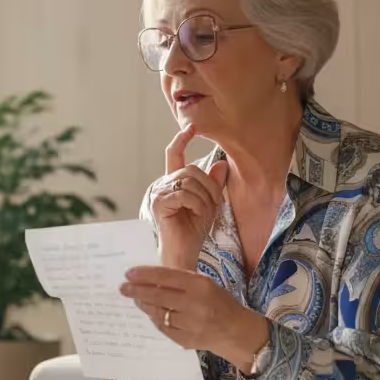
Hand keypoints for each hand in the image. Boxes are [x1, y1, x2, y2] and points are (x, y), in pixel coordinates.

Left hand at [119, 265, 268, 370]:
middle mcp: (194, 304)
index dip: (144, 275)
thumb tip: (149, 278)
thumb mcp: (205, 284)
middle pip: (157, 296)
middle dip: (136, 291)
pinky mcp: (185, 340)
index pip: (166, 277)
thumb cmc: (219, 302)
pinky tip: (151, 313)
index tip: (129, 273)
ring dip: (144, 305)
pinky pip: (163, 328)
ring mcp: (189, 325)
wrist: (236, 331)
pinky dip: (155, 319)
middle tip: (123, 288)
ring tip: (136, 299)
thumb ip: (180, 281)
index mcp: (200, 285)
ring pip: (158, 313)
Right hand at [151, 125, 228, 269]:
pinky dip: (198, 206)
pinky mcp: (159, 203)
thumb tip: (221, 163)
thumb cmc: (194, 231)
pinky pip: (186, 194)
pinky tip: (197, 217)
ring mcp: (159, 193)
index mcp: (173, 182)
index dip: (182, 139)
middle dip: (210, 187)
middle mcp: (163, 184)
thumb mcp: (210, 203)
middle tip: (215, 205)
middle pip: (192, 170)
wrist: (185, 252)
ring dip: (205, 199)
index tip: (191, 127)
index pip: (175, 154)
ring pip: (191, 182)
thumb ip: (214, 184)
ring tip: (205, 214)